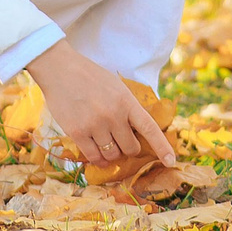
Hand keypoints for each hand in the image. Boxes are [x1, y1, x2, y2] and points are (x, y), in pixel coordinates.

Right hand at [25, 42, 174, 169]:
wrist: (60, 69)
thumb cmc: (90, 77)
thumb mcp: (116, 87)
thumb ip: (128, 108)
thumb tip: (136, 134)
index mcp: (126, 101)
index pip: (150, 128)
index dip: (162, 147)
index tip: (171, 161)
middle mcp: (113, 115)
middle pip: (130, 147)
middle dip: (128, 148)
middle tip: (120, 140)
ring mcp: (95, 125)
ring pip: (113, 155)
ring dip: (112, 154)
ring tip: (106, 143)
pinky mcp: (77, 133)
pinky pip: (94, 157)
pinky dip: (99, 160)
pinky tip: (98, 154)